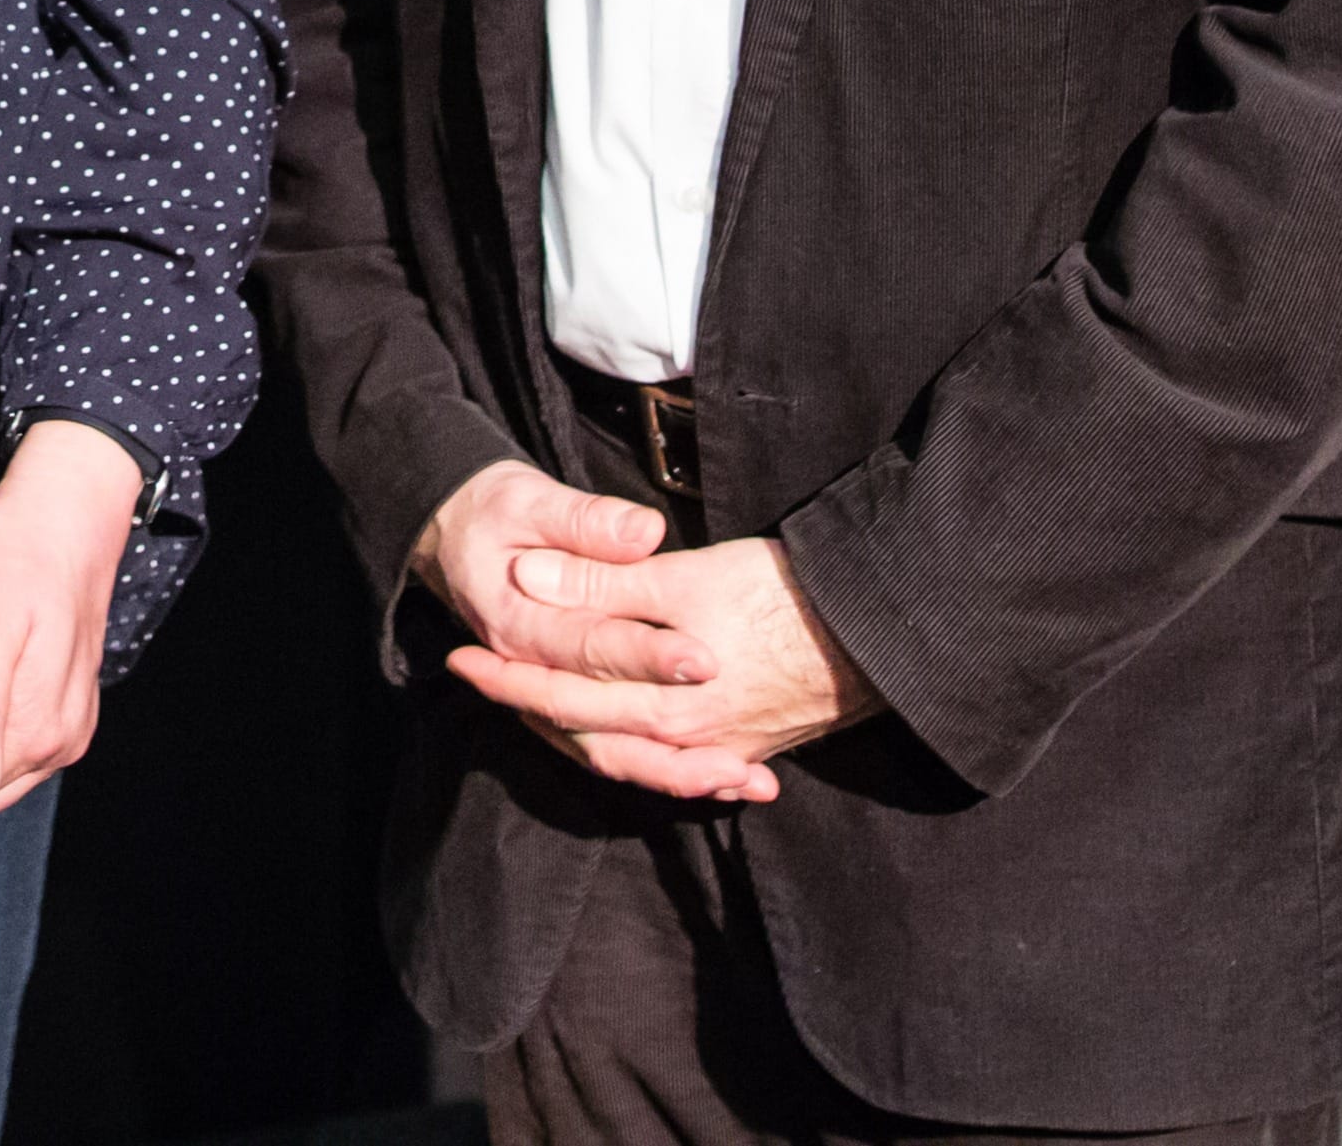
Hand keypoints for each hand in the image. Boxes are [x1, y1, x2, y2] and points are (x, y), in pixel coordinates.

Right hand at [407, 456, 751, 803]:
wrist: (458, 537)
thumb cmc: (497, 515)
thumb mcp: (528, 501)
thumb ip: (584, 521)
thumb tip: (641, 533)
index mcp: (517, 625)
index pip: (588, 647)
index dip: (646, 656)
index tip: (705, 660)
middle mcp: (533, 674)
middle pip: (604, 720)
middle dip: (676, 740)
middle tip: (739, 753)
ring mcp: (551, 700)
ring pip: (615, 753)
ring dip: (680, 773)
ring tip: (745, 778)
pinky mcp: (577, 708)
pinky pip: (623, 754)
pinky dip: (675, 771)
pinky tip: (735, 777)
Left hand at [445, 533, 875, 805]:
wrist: (882, 636)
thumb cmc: (781, 597)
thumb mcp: (684, 578)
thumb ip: (602, 586)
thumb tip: (525, 584)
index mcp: (657, 704)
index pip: (558, 698)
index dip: (505, 678)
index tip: (458, 658)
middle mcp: (683, 743)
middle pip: (586, 734)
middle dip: (530, 707)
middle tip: (481, 682)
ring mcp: (722, 752)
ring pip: (631, 755)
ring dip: (586, 736)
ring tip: (545, 714)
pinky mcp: (754, 747)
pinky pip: (683, 764)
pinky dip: (650, 757)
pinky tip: (642, 748)